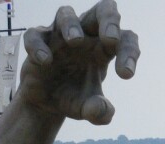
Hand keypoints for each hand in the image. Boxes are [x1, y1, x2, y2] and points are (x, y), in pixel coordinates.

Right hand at [20, 0, 139, 124]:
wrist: (45, 103)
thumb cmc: (73, 97)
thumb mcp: (88, 109)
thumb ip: (100, 112)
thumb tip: (101, 109)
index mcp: (105, 48)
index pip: (125, 39)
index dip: (129, 53)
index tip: (126, 75)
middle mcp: (85, 36)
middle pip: (102, 10)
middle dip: (109, 19)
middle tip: (111, 39)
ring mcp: (59, 35)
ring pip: (66, 14)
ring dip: (72, 25)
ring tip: (75, 42)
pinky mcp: (38, 41)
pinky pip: (36, 35)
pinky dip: (39, 45)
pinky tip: (45, 61)